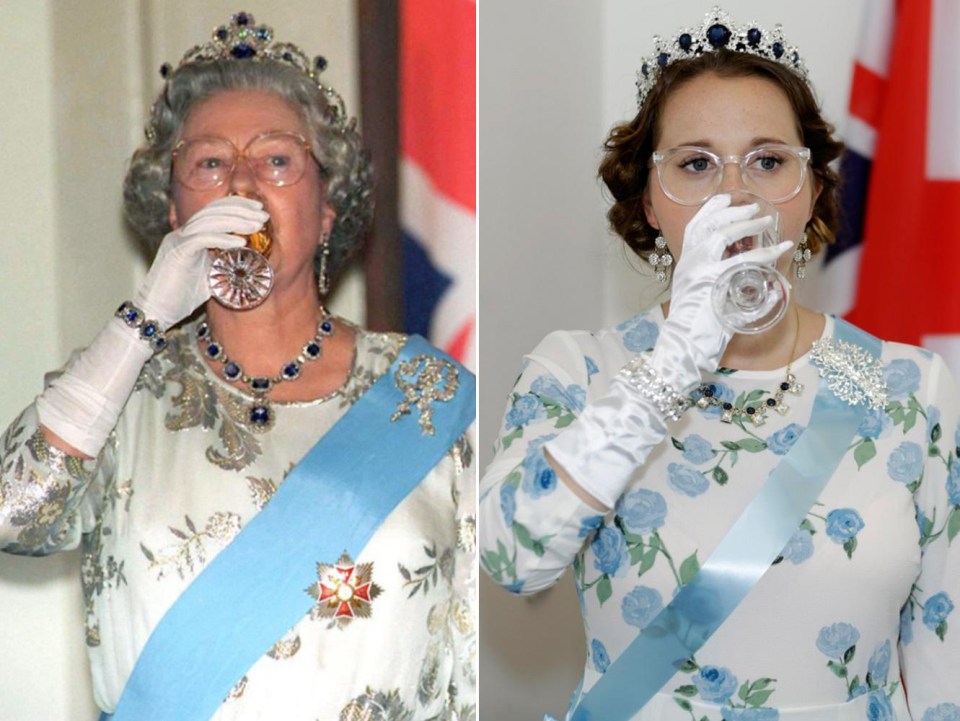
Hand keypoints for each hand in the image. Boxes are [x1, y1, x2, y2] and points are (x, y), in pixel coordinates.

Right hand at [134, 196, 268, 327]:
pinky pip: (202, 239)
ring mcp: (178, 241)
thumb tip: (247, 259)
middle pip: (213, 210)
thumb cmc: (182, 297)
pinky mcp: (177, 252)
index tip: (259, 209)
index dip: (236, 205)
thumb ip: (223, 262)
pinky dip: (223, 239)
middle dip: (241, 210)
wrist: (157, 312)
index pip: (214, 210)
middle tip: (264, 214)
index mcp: (189, 235)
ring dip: (236, 221)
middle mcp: (182, 233)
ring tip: (257, 225)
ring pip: (209, 221)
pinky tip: (241, 243)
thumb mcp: (210, 275)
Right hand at [651, 193, 791, 391]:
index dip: (711, 208)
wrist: (684, 347)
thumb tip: (756, 275)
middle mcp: (688, 263)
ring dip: (745, 224)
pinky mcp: (712, 284)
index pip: (695, 226)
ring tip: (765, 222)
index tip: (728, 198)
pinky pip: (741, 261)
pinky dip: (764, 253)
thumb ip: (721, 282)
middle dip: (732, 211)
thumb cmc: (696, 326)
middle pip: (707, 224)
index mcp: (684, 263)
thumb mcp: (704, 297)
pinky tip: (778, 250)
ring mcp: (698, 272)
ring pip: (720, 235)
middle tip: (755, 208)